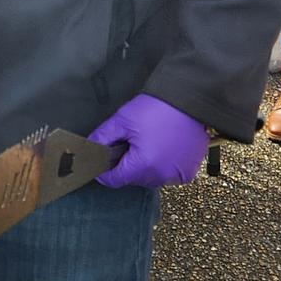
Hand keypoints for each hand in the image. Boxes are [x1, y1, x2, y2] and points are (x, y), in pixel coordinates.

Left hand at [91, 93, 208, 189]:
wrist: (190, 100)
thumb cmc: (157, 108)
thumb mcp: (122, 120)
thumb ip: (102, 137)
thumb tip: (90, 149)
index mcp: (143, 165)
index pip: (114, 180)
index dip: (104, 171)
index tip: (102, 160)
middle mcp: (161, 176)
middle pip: (133, 179)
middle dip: (127, 164)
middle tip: (129, 143)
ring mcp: (177, 176)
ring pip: (150, 178)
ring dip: (145, 166)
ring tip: (148, 143)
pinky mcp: (188, 172)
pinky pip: (167, 174)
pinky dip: (162, 165)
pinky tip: (163, 147)